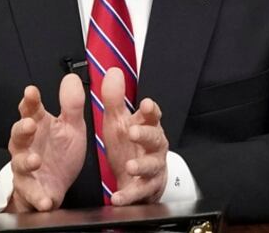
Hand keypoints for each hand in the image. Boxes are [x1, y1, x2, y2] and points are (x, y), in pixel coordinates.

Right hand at [6, 74, 87, 211]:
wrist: (58, 184)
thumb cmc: (60, 152)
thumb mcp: (72, 126)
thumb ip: (72, 105)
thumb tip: (70, 78)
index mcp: (38, 127)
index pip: (30, 110)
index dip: (29, 100)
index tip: (31, 91)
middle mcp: (27, 147)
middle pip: (18, 135)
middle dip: (22, 129)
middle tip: (29, 124)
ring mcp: (26, 170)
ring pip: (19, 164)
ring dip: (26, 162)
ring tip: (34, 161)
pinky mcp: (31, 192)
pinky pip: (31, 195)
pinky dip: (38, 198)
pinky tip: (46, 199)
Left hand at [100, 68, 168, 205]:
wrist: (138, 177)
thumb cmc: (130, 146)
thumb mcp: (119, 122)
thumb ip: (114, 99)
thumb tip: (113, 72)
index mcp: (147, 127)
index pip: (152, 116)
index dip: (151, 110)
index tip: (146, 104)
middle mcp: (154, 147)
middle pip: (155, 139)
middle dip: (145, 135)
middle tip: (133, 132)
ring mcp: (153, 168)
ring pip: (151, 166)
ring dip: (141, 165)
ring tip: (130, 165)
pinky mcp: (147, 189)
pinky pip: (139, 192)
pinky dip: (129, 194)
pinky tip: (118, 196)